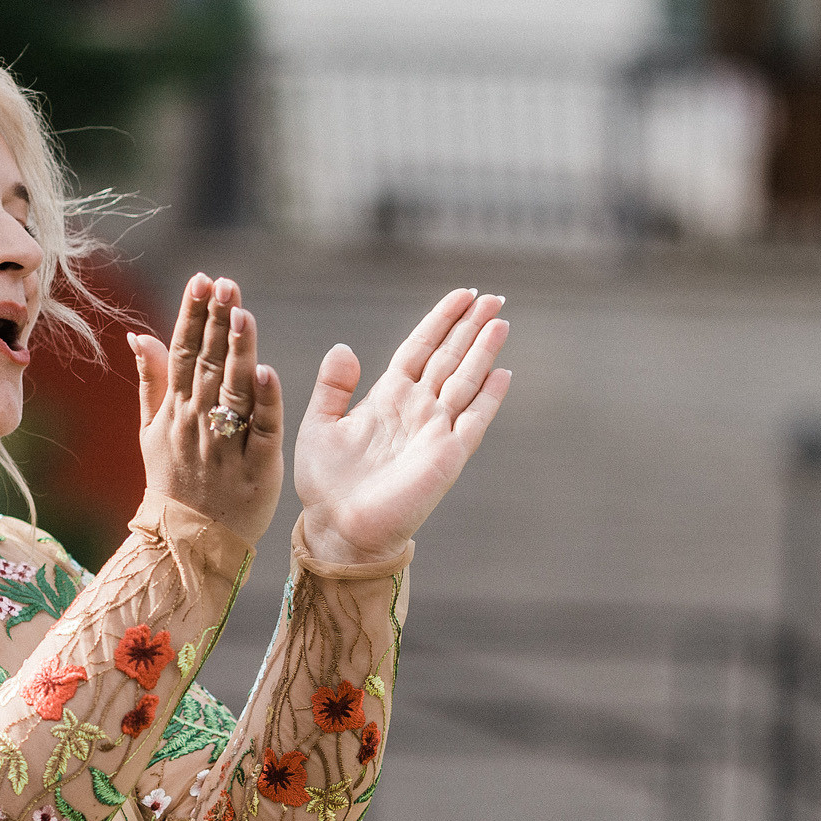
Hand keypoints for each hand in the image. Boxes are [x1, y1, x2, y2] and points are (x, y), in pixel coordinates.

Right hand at [127, 274, 285, 544]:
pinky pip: (261, 431)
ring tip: (243, 314)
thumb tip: (140, 334)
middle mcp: (198, 422)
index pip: (184, 352)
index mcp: (175, 410)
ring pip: (234, 391)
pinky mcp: (257, 468)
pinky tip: (266, 373)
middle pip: (209, 364)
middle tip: (226, 284)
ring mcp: (226, 444)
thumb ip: (152, 380)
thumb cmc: (174, 482)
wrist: (187, 544)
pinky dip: (264, 403)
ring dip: (239, 352)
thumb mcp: (151, 430)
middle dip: (217, 322)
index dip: (192, 316)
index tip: (202, 280)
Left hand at [294, 287, 511, 564]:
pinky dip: (488, 398)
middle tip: (493, 296)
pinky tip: (502, 373)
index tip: (461, 294)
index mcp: (387, 397)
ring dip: (484, 352)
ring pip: (465, 381)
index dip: (441, 321)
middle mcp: (416, 408)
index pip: (420, 348)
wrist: (339, 526)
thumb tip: (343, 347)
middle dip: (471, 326)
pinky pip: (473, 421)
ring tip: (501, 322)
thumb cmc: (326, 482)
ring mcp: (435, 431)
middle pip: (450, 357)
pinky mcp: (447, 456)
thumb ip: (332, 386)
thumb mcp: (318, 425)